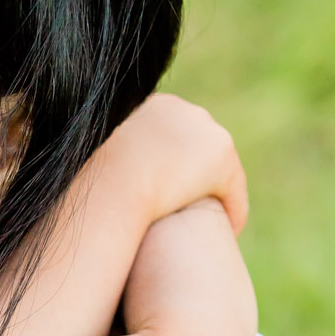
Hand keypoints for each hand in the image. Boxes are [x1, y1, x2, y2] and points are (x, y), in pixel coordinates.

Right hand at [96, 93, 247, 232]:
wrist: (115, 184)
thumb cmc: (100, 180)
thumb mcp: (106, 161)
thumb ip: (122, 159)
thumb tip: (125, 169)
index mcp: (155, 106)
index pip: (176, 133)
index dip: (174, 163)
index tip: (171, 189)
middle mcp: (185, 111)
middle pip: (201, 146)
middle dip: (198, 174)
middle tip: (193, 206)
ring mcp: (207, 132)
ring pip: (221, 168)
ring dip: (217, 194)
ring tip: (210, 221)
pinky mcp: (223, 160)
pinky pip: (234, 191)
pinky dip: (232, 210)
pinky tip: (226, 230)